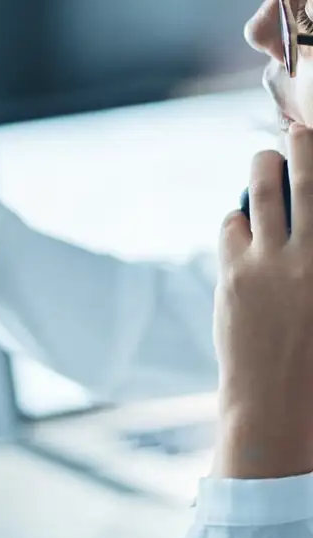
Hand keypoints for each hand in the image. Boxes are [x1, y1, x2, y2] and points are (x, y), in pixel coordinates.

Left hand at [214, 125, 312, 477]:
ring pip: (262, 192)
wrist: (279, 408)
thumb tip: (303, 227)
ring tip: (266, 159)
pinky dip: (237, 220)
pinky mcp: (235, 275)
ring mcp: (273, 264)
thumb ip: (309, 259)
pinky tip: (243, 224)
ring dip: (264, 166)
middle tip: (298, 129)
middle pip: (309, 181)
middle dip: (303, 146)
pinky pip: (232, 226)